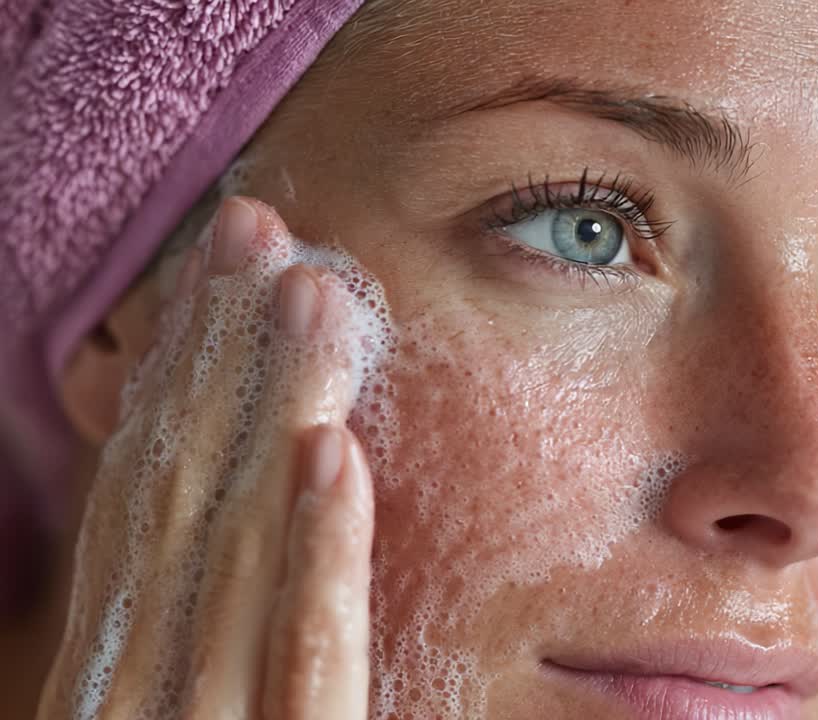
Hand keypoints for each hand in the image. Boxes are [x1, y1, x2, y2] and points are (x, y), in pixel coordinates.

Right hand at [38, 198, 377, 718]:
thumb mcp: (191, 716)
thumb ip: (207, 637)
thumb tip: (250, 489)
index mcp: (116, 678)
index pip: (142, 504)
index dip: (175, 379)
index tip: (213, 277)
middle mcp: (136, 695)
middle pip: (177, 499)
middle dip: (215, 355)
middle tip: (255, 229)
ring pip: (237, 553)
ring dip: (272, 410)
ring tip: (312, 295)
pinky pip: (310, 670)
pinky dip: (316, 560)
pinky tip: (332, 451)